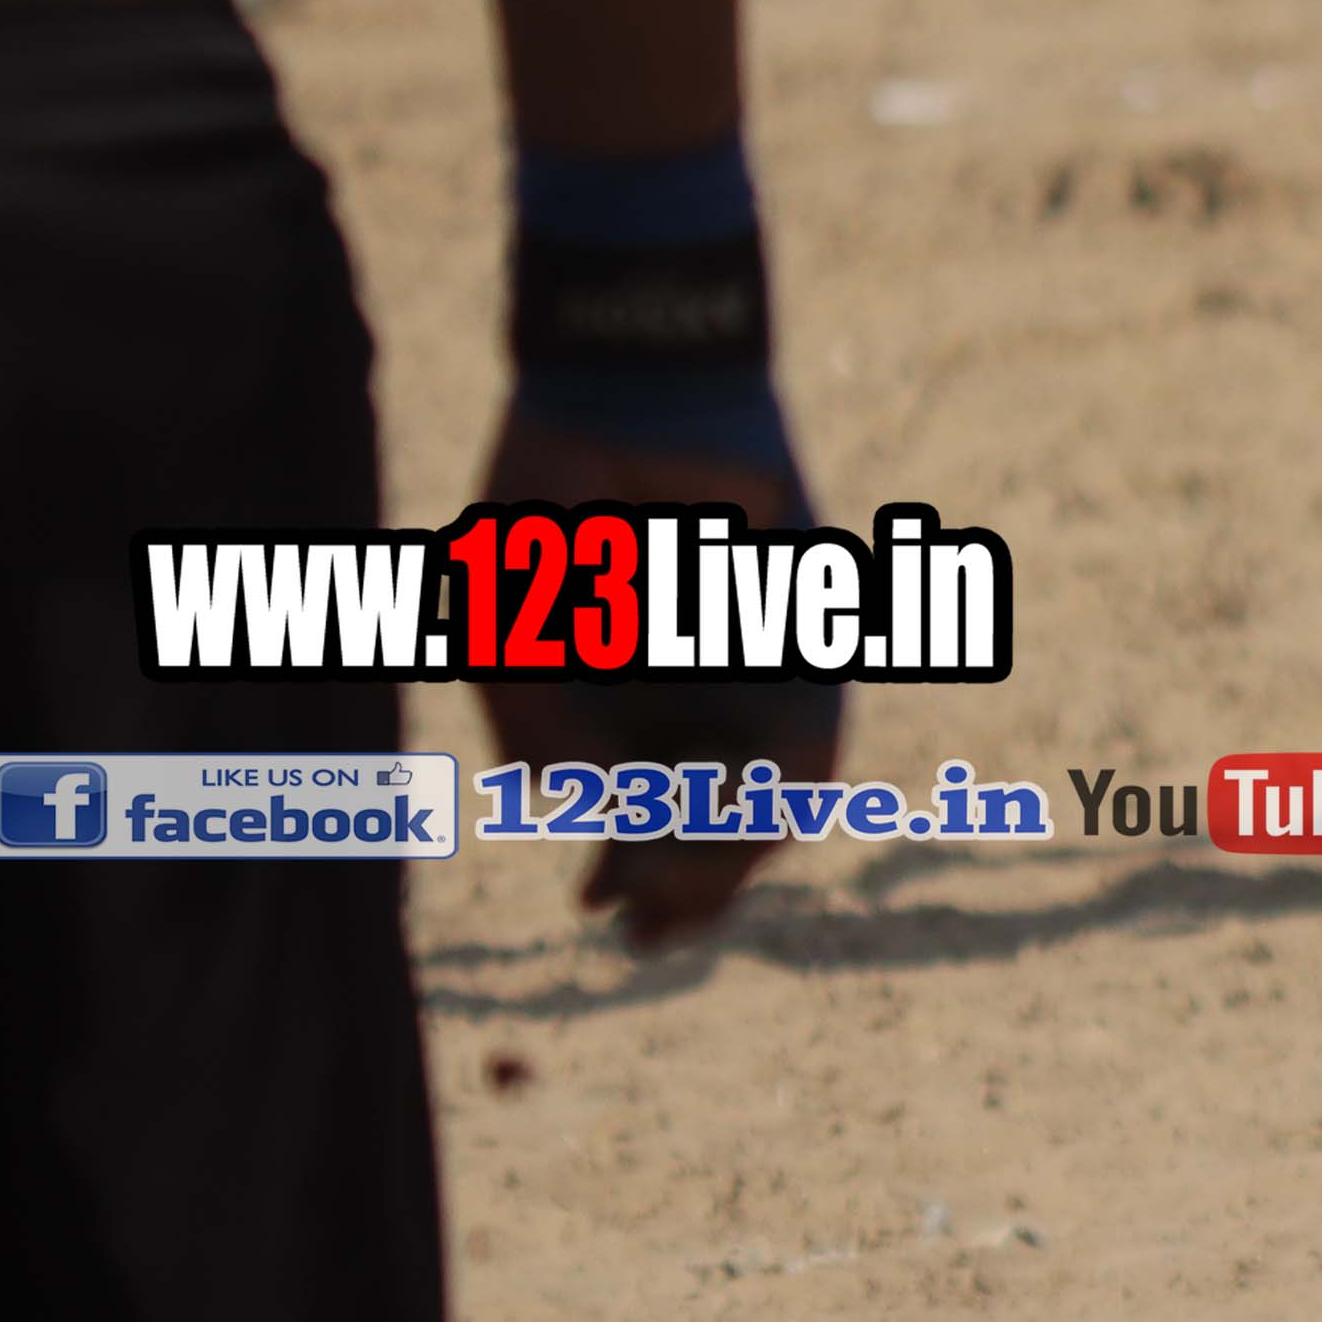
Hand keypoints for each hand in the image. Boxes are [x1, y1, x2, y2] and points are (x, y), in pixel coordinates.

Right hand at [470, 401, 843, 948]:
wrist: (626, 391)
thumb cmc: (553, 497)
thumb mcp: (509, 621)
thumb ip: (531, 716)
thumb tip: (566, 805)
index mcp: (633, 702)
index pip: (649, 816)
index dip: (633, 875)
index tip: (596, 908)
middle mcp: (706, 698)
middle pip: (716, 827)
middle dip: (685, 891)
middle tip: (643, 930)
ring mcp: (762, 672)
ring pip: (771, 802)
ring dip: (728, 859)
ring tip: (677, 894)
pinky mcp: (812, 638)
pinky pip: (810, 740)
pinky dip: (773, 795)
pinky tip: (731, 822)